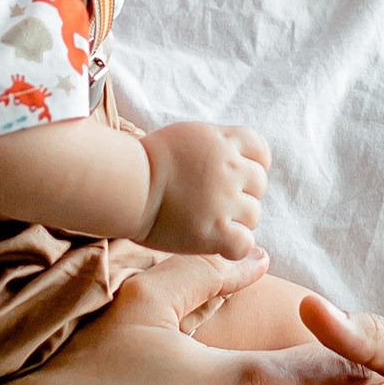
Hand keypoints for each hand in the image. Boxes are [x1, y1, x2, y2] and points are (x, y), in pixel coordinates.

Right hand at [140, 119, 270, 258]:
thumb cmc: (144, 164)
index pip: (260, 149)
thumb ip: (212, 148)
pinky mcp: (214, 231)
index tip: (236, 175)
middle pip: (258, 183)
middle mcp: (229, 167)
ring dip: (236, 220)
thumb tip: (230, 159)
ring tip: (207, 221)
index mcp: (221, 141)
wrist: (123, 185)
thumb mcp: (185, 138)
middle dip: (241, 193)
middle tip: (212, 203)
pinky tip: (216, 243)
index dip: (253, 164)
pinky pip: (244, 243)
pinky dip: (235, 246)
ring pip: (253, 215)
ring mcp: (224, 200)